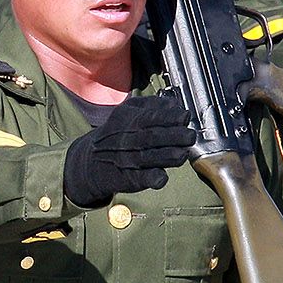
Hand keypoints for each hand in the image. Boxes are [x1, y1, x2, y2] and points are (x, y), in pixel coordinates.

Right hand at [61, 94, 195, 206]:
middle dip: (175, 136)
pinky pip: (144, 179)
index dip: (170, 117)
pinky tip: (163, 175)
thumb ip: (153, 105)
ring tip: (183, 154)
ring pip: (151, 158)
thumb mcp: (129, 111)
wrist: (92, 161)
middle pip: (154, 137)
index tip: (185, 117)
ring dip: (170, 156)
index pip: (152, 117)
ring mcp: (128, 160)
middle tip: (190, 136)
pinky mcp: (129, 179)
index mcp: (130, 121)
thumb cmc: (117, 132)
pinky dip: (155, 178)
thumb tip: (174, 104)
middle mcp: (129, 140)